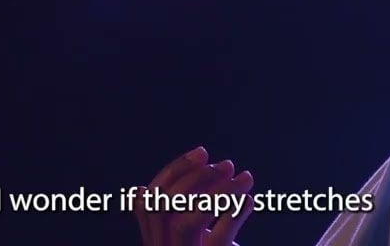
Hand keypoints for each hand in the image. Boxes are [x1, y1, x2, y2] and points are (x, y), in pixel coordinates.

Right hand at [134, 146, 255, 245]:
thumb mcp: (186, 242)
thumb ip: (170, 218)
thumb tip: (139, 189)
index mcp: (154, 243)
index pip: (150, 200)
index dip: (174, 171)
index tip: (203, 152)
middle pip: (164, 207)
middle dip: (197, 177)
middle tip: (227, 165)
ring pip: (188, 222)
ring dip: (218, 193)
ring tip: (245, 178)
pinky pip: (219, 239)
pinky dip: (235, 214)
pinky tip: (251, 201)